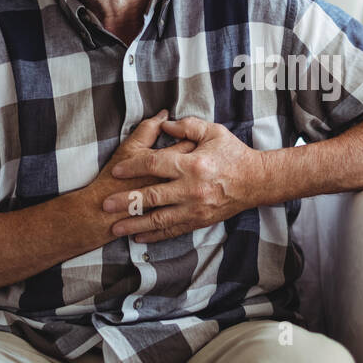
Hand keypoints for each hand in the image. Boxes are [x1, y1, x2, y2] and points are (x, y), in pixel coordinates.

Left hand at [102, 116, 265, 242]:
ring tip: (115, 229)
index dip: (133, 167)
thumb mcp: (213, 132)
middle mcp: (192, 189)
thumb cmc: (234, 154)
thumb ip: (187, 127)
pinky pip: (173, 230)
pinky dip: (155, 236)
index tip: (117, 170)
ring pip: (160, 219)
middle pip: (152, 196)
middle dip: (126, 201)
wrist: (257, 181)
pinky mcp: (200, 221)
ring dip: (136, 225)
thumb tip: (164, 124)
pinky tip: (139, 237)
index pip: (155, 164)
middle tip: (105, 205)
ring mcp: (196, 208)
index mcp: (193, 164)